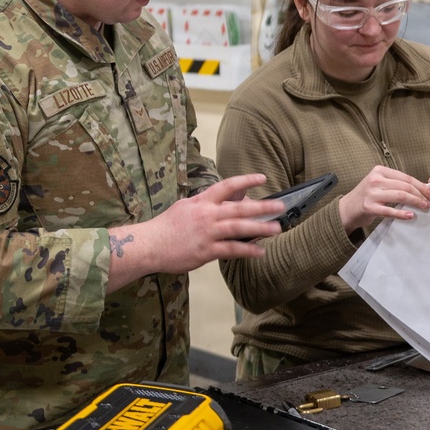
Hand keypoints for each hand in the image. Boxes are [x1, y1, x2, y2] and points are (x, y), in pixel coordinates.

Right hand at [106, 174, 284, 290]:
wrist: (148, 245)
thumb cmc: (166, 227)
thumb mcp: (186, 207)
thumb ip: (206, 203)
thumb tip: (225, 199)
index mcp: (202, 201)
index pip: (227, 186)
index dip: (246, 181)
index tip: (262, 179)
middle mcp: (207, 214)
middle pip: (239, 207)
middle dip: (262, 206)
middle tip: (280, 206)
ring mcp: (207, 233)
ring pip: (239, 227)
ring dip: (260, 228)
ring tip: (277, 228)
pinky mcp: (206, 251)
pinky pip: (232, 249)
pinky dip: (247, 250)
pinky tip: (260, 251)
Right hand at [338, 165, 429, 233]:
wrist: (346, 209)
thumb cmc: (366, 196)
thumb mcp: (379, 184)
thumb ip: (395, 184)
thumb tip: (421, 188)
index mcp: (379, 171)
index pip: (405, 177)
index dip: (420, 185)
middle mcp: (375, 180)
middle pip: (405, 186)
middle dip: (420, 194)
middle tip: (429, 202)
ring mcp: (371, 193)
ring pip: (400, 196)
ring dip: (415, 202)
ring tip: (423, 207)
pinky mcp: (369, 207)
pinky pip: (390, 210)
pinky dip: (402, 214)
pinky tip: (410, 215)